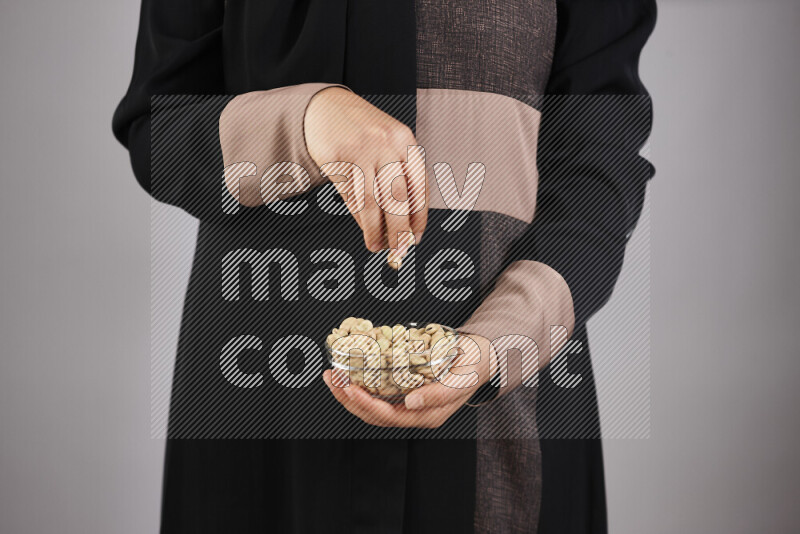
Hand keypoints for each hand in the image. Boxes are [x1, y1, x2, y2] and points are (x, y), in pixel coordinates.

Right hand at [304, 87, 427, 257]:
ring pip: (371, 202)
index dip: (419, 217)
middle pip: (397, 198)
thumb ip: (401, 175)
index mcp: (405, 140)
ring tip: (377, 246)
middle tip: (399, 250)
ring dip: (375, 230)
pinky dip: (359, 219)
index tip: (416, 238)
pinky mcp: (337, 159)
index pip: (419, 186)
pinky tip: (364, 229)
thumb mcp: (390, 144)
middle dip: (399, 230)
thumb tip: (408, 224)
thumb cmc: (364, 132)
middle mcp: (385, 144)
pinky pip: (351, 197)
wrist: (325, 108)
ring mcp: (359, 150)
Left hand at [322, 333, 496, 427]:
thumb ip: (441, 393)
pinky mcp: (404, 391)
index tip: (351, 388)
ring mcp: (408, 404)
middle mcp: (415, 413)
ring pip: (372, 407)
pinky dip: (360, 386)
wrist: (481, 358)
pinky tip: (348, 374)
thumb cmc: (473, 367)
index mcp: (428, 415)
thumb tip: (412, 402)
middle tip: (333, 378)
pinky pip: (377, 395)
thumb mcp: (462, 378)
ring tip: (333, 376)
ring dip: (349, 393)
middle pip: (374, 415)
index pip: (389, 416)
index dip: (367, 404)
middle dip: (349, 398)